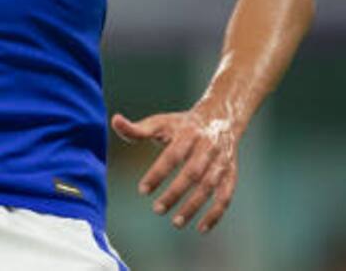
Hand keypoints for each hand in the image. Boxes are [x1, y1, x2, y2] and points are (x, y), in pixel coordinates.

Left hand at [111, 107, 239, 233]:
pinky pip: (226, 196)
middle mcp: (207, 147)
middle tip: (157, 210)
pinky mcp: (231, 173)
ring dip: (194, 206)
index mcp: (188, 133)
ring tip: (175, 222)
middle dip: (175, 192)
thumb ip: (137, 128)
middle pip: (192, 172)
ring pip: (210, 186)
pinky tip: (201, 228)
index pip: (173, 155)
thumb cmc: (182, 124)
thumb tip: (115, 121)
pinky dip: (216, 213)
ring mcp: (221, 161)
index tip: (142, 190)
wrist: (220, 117)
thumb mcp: (160, 122)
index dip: (158, 173)